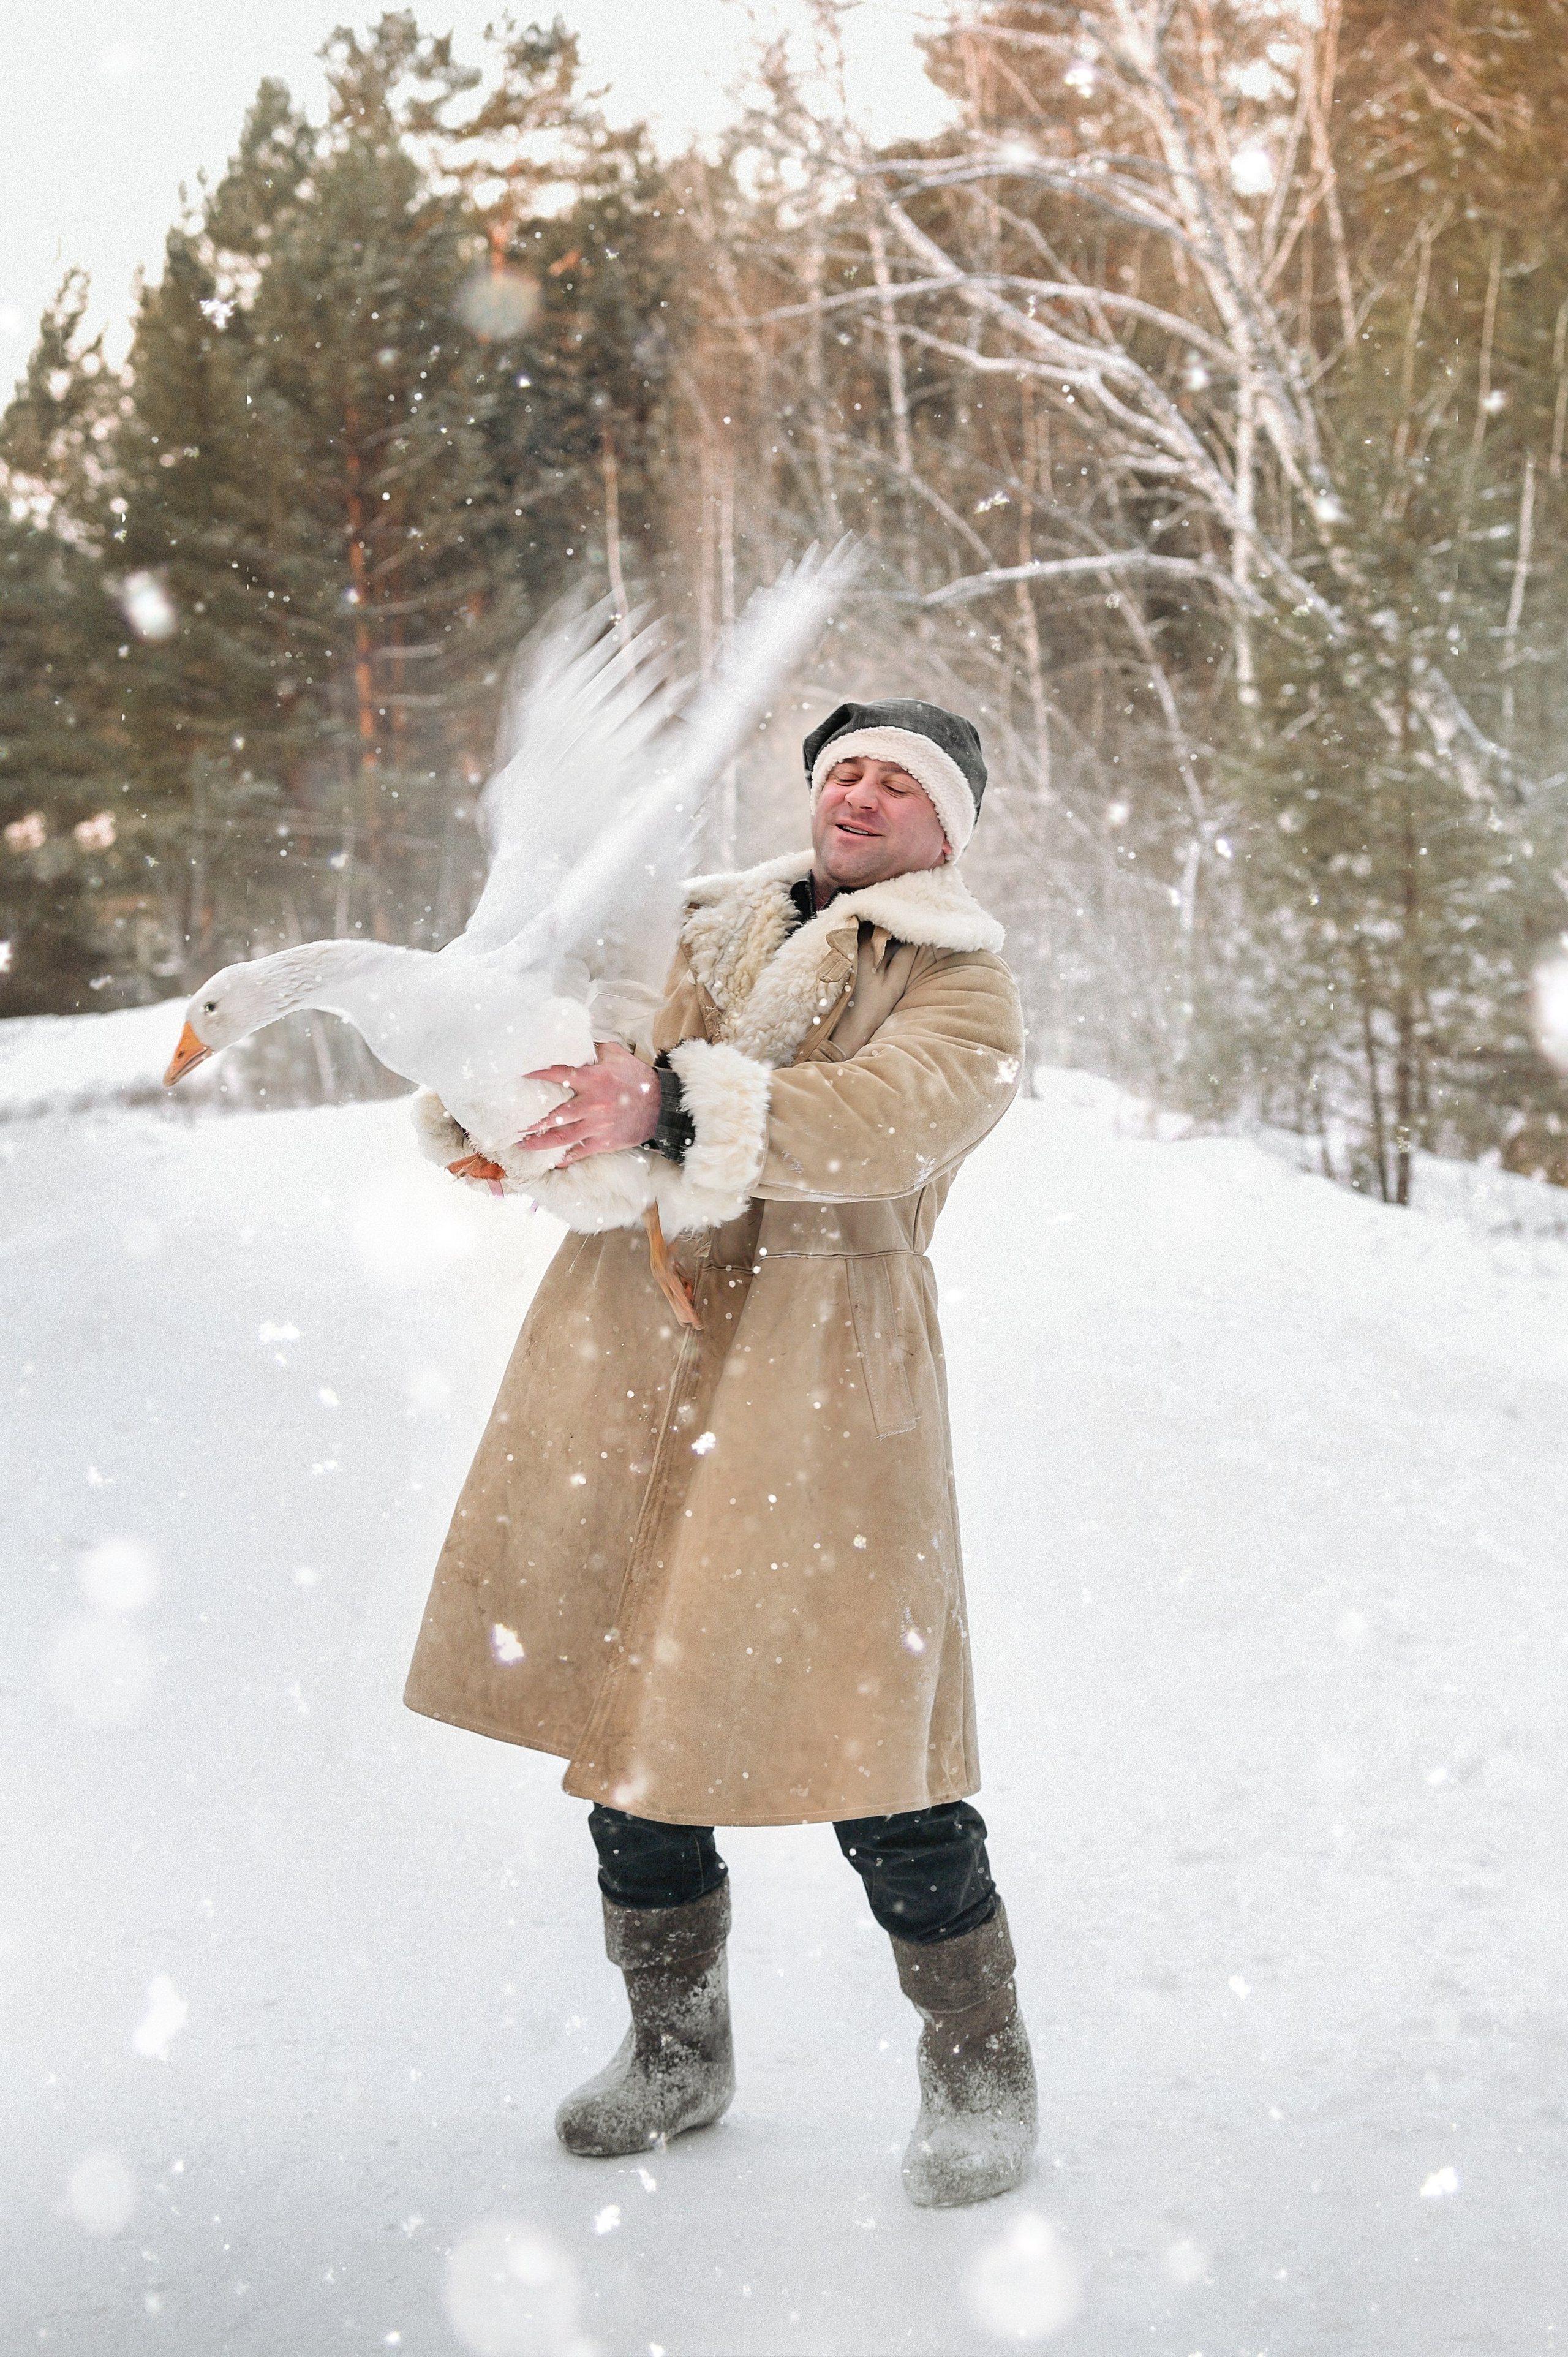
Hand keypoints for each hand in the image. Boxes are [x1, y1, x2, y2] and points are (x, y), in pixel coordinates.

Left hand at [516, 1041, 658, 1164]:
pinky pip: (581, 1152)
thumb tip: (575, 1043)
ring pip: (563, 1137)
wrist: (660, 1105)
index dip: (539, 1074)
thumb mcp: (617, 1055)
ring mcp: (598, 1125)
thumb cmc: (637, 1078)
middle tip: (515, 1126)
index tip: (521, 1075)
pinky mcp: (605, 1141)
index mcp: (593, 1080)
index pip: (560, 1075)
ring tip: (523, 1145)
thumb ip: (594, 1049)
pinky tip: (552, 1161)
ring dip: (541, 1143)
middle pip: (556, 1116)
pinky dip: (566, 1158)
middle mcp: (593, 1104)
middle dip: (534, 1123)